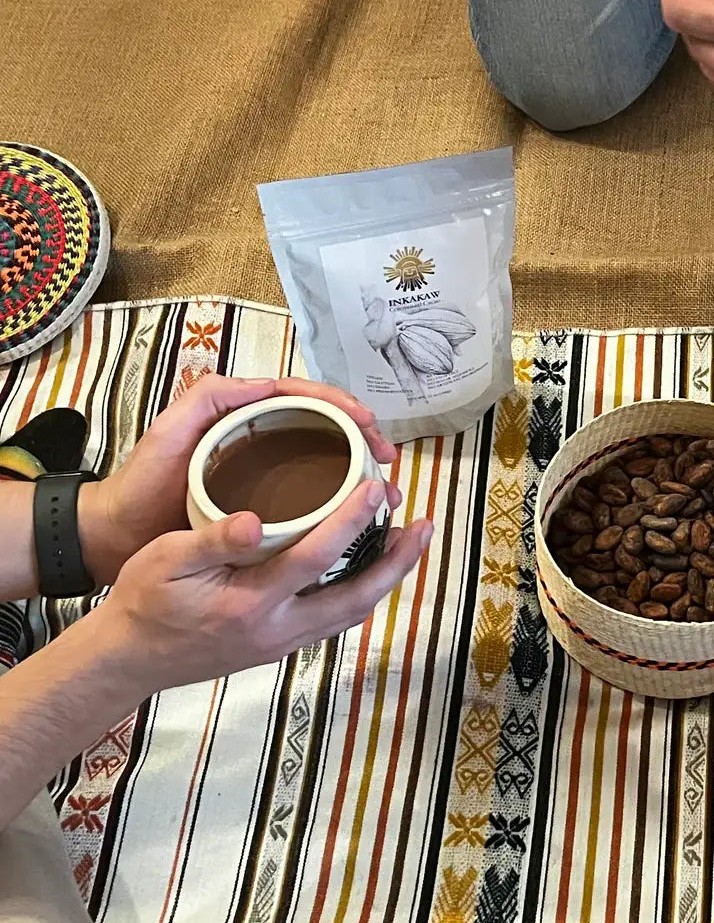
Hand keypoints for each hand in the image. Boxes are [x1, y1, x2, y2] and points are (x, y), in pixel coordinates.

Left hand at [79, 374, 400, 584]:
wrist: (117, 538)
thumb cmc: (141, 483)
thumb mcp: (169, 431)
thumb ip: (208, 399)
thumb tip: (266, 384)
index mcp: (245, 417)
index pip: (305, 398)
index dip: (341, 405)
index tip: (367, 422)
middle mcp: (262, 442)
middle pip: (327, 431)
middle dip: (363, 439)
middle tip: (387, 459)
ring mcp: (267, 479)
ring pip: (327, 467)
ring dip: (361, 474)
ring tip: (386, 490)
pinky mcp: (267, 512)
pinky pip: (313, 502)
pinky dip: (342, 506)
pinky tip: (361, 519)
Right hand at [93, 480, 431, 693]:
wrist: (128, 660)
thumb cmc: (143, 602)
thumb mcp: (163, 561)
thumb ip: (210, 541)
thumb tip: (253, 520)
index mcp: (249, 603)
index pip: (315, 558)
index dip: (350, 521)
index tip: (376, 489)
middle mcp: (277, 629)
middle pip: (355, 597)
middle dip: (396, 563)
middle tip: (424, 525)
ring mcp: (283, 643)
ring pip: (352, 613)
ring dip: (387, 579)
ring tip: (410, 542)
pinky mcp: (282, 647)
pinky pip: (336, 621)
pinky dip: (362, 593)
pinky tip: (372, 568)